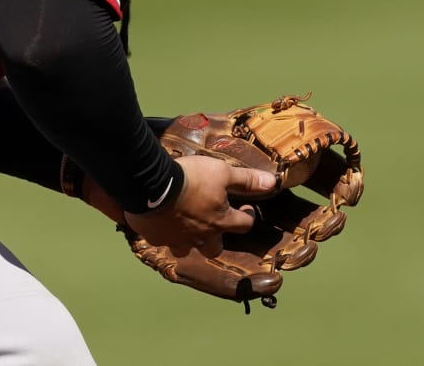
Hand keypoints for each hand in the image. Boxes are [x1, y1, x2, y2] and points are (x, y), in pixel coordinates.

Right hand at [122, 155, 277, 257]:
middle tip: (211, 223)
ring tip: (183, 227)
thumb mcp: (222, 172)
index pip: (244, 225)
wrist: (150, 184)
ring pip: (185, 249)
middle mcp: (201, 236)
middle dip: (216, 239)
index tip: (244, 207)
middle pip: (214, 249)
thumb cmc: (190, 178)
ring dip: (187, 241)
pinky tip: (159, 221)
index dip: (247, 216)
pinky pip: (161, 240)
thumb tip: (273, 183)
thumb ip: (247, 180)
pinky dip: (163, 233)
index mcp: (221, 221)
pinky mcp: (155, 237)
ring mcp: (177, 240)